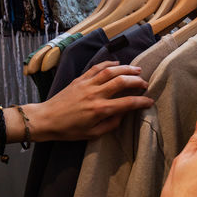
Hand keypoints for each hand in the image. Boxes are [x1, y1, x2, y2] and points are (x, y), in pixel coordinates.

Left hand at [29, 61, 153, 141]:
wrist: (46, 119)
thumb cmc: (68, 130)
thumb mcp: (92, 134)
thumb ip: (110, 125)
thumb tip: (122, 115)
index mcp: (100, 110)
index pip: (127, 103)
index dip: (141, 101)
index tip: (150, 101)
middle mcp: (95, 94)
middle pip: (122, 81)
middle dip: (137, 81)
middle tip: (145, 83)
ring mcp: (87, 84)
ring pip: (110, 71)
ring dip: (126, 68)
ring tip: (137, 70)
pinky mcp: (80, 79)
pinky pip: (96, 68)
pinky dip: (108, 63)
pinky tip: (117, 63)